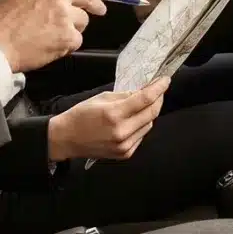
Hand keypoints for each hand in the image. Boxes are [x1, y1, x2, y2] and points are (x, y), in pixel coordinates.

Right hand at [0, 0, 109, 72]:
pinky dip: (67, 44)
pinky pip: (77, 39)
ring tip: (53, 33)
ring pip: (83, 20)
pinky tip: (51, 44)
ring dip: (74, 27)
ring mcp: (64, 14)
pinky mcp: (67, 35)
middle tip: (100, 9)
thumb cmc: (1, 19)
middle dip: (97, 4)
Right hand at [46, 76, 168, 160]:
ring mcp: (124, 145)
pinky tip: (133, 121)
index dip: (158, 88)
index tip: (165, 80)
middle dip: (158, 100)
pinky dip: (141, 126)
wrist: (67, 138)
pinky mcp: (125, 153)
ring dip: (149, 113)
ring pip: (148, 125)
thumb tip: (143, 92)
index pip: (145, 99)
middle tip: (158, 91)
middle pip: (151, 113)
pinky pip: (141, 136)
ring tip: (142, 106)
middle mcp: (121, 132)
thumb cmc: (81, 116)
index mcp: (114, 114)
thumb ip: (125, 96)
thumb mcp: (102, 98)